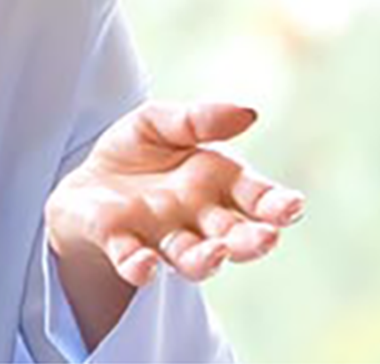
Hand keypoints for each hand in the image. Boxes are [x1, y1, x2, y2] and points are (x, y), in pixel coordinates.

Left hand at [47, 101, 305, 286]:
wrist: (86, 184)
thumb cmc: (138, 152)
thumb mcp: (162, 121)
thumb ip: (200, 118)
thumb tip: (248, 113)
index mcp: (218, 183)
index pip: (256, 197)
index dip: (277, 204)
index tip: (293, 207)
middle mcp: (198, 218)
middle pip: (233, 235)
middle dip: (251, 240)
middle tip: (266, 239)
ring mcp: (161, 236)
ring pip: (191, 256)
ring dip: (205, 260)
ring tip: (216, 256)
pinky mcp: (120, 244)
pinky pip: (132, 259)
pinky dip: (139, 265)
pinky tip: (145, 265)